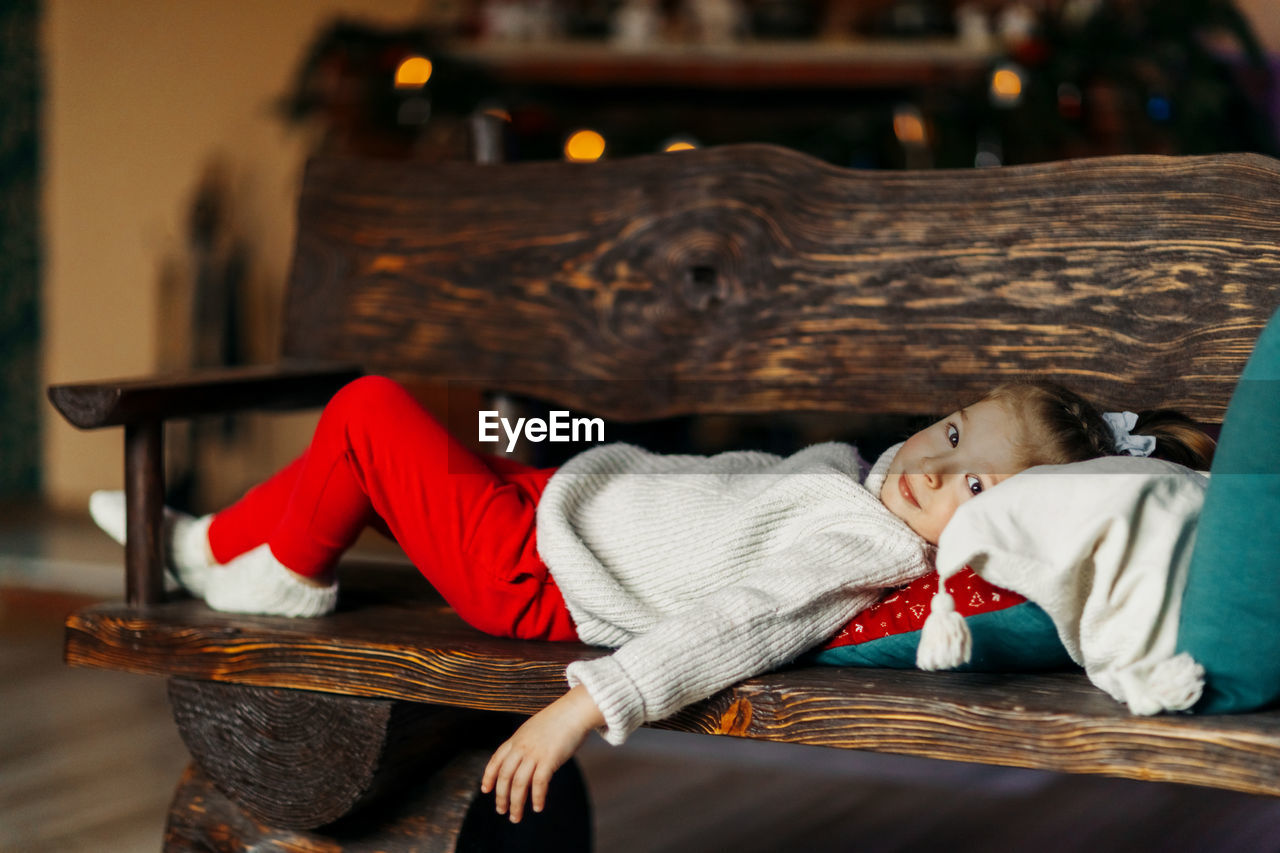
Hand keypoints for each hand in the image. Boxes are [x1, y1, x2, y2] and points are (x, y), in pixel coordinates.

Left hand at [481, 684, 603, 822]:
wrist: (575, 710)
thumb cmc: (559, 720)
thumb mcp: (534, 729)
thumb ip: (526, 743)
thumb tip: (524, 759)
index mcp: (516, 739)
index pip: (496, 760)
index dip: (489, 776)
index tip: (485, 790)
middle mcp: (521, 747)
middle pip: (505, 776)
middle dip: (501, 797)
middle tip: (502, 811)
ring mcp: (534, 753)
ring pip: (519, 784)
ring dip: (516, 803)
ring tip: (515, 817)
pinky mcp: (549, 759)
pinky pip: (539, 783)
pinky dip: (537, 798)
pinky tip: (537, 807)